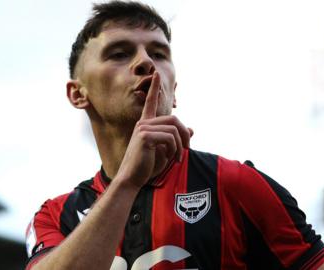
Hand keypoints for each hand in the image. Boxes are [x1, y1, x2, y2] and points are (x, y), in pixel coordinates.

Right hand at [115, 72, 192, 187]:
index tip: (156, 74)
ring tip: (178, 158)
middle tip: (187, 149)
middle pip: (174, 119)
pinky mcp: (145, 136)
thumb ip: (177, 138)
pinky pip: (170, 138)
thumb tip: (192, 129)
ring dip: (181, 146)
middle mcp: (143, 123)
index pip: (150, 103)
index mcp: (145, 124)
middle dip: (185, 134)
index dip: (154, 88)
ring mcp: (143, 128)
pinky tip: (172, 159)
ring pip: (174, 130)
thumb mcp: (166, 150)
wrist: (132, 178)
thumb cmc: (147, 166)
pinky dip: (176, 150)